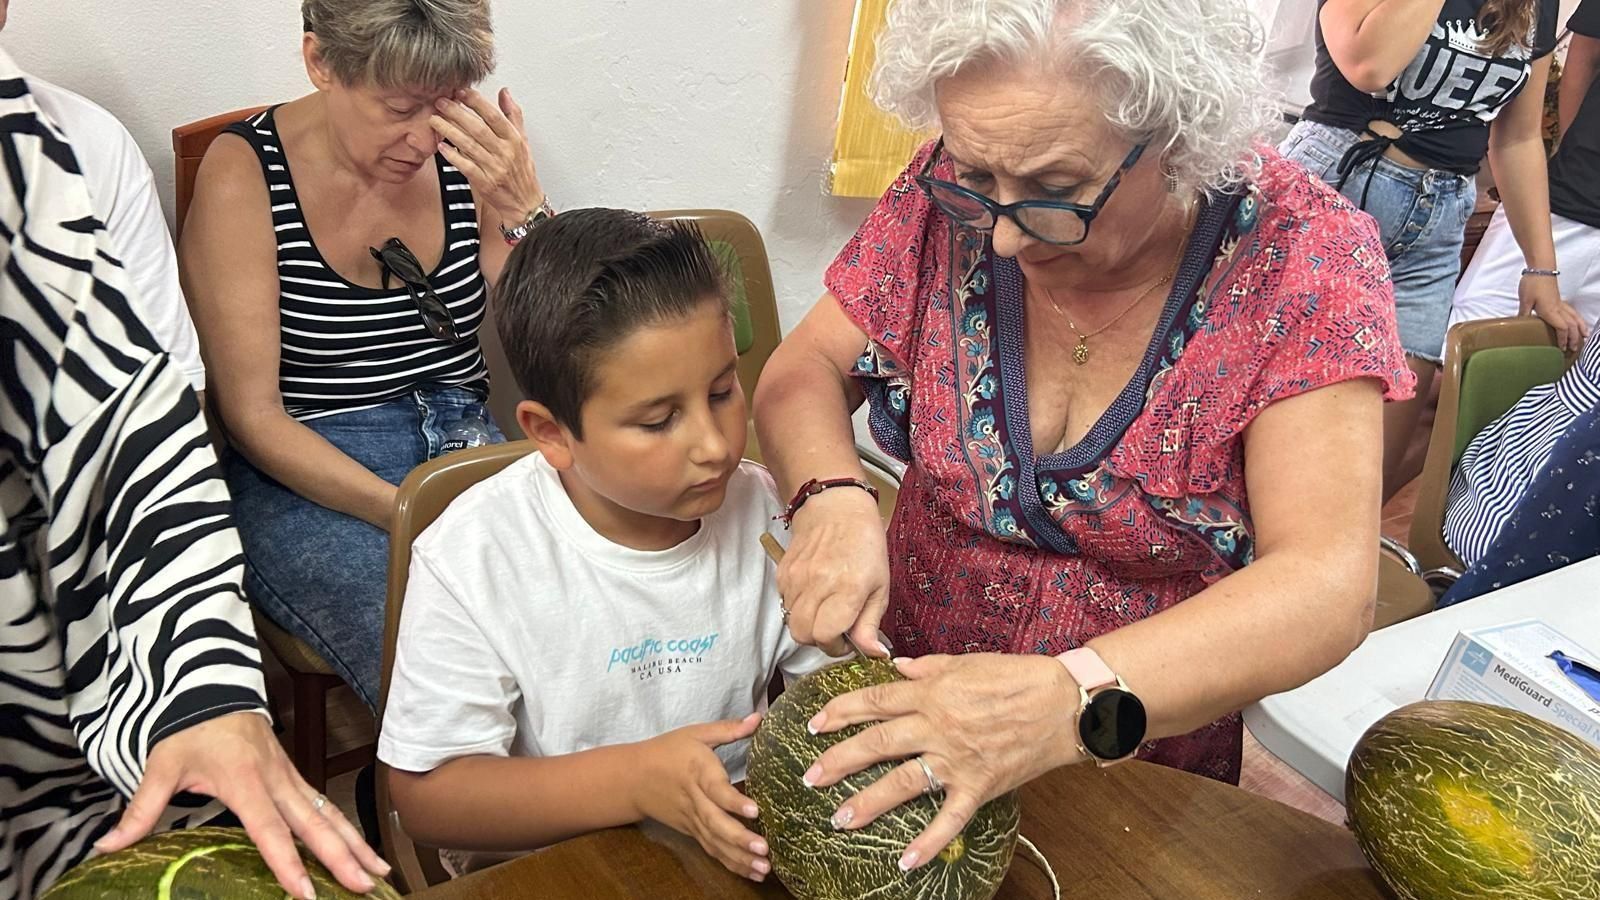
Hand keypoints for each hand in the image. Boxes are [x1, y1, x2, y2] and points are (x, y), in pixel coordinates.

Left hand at [95, 711, 388, 898]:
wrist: (214, 689)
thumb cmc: (189, 731)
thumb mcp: (161, 766)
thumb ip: (140, 809)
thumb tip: (107, 845)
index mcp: (244, 780)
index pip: (269, 830)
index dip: (288, 862)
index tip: (306, 892)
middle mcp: (276, 780)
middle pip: (314, 824)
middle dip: (341, 857)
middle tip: (363, 887)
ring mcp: (291, 778)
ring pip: (329, 815)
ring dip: (355, 845)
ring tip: (379, 876)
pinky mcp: (296, 779)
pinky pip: (326, 808)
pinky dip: (348, 831)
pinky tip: (364, 852)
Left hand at [430, 87, 543, 226]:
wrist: (525, 204)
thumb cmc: (523, 172)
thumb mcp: (523, 141)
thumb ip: (513, 115)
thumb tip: (504, 93)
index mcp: (514, 140)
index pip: (494, 116)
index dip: (476, 102)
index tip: (461, 91)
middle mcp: (505, 153)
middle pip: (478, 128)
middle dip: (458, 113)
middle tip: (441, 102)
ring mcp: (495, 168)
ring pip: (469, 146)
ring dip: (450, 132)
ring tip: (435, 120)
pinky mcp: (486, 183)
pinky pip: (467, 167)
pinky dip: (453, 157)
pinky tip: (442, 147)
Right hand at [635, 714, 769, 881]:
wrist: (633, 778)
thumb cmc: (668, 751)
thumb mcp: (696, 734)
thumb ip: (729, 729)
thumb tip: (760, 717)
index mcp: (697, 772)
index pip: (716, 790)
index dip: (735, 802)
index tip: (755, 810)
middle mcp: (695, 801)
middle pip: (716, 823)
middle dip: (740, 839)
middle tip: (764, 849)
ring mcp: (692, 820)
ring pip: (715, 842)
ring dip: (740, 857)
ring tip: (764, 867)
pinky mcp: (692, 832)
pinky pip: (713, 850)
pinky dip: (732, 863)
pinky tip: (753, 872)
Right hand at [778, 487, 890, 656]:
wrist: (836, 508)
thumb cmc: (865, 546)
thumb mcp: (880, 586)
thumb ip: (871, 624)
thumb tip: (873, 654)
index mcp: (846, 588)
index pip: (825, 636)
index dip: (836, 646)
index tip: (847, 640)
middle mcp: (817, 584)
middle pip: (803, 635)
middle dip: (820, 640)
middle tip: (836, 629)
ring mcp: (796, 578)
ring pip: (791, 623)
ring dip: (808, 624)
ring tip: (826, 609)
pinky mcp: (782, 573)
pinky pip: (784, 605)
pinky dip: (798, 608)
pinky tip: (814, 594)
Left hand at [801, 654, 1081, 870]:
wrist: (1065, 702)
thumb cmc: (1018, 676)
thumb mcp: (966, 661)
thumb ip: (926, 667)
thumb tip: (895, 668)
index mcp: (931, 693)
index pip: (875, 701)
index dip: (841, 712)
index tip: (813, 724)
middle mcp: (937, 726)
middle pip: (878, 742)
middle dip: (839, 759)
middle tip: (809, 776)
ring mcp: (957, 759)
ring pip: (903, 781)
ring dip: (868, 801)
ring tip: (840, 818)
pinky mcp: (979, 785)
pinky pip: (949, 818)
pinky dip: (928, 842)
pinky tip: (905, 861)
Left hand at [1519, 274, 1588, 352]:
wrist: (1540, 269)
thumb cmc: (1532, 283)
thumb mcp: (1525, 300)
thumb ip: (1523, 314)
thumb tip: (1519, 327)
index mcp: (1550, 311)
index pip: (1562, 328)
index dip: (1564, 339)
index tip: (1562, 348)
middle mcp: (1558, 308)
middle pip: (1571, 325)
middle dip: (1574, 338)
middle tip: (1574, 349)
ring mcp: (1561, 303)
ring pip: (1575, 318)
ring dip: (1580, 329)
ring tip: (1584, 337)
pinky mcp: (1559, 300)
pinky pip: (1573, 312)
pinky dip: (1578, 319)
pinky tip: (1578, 323)